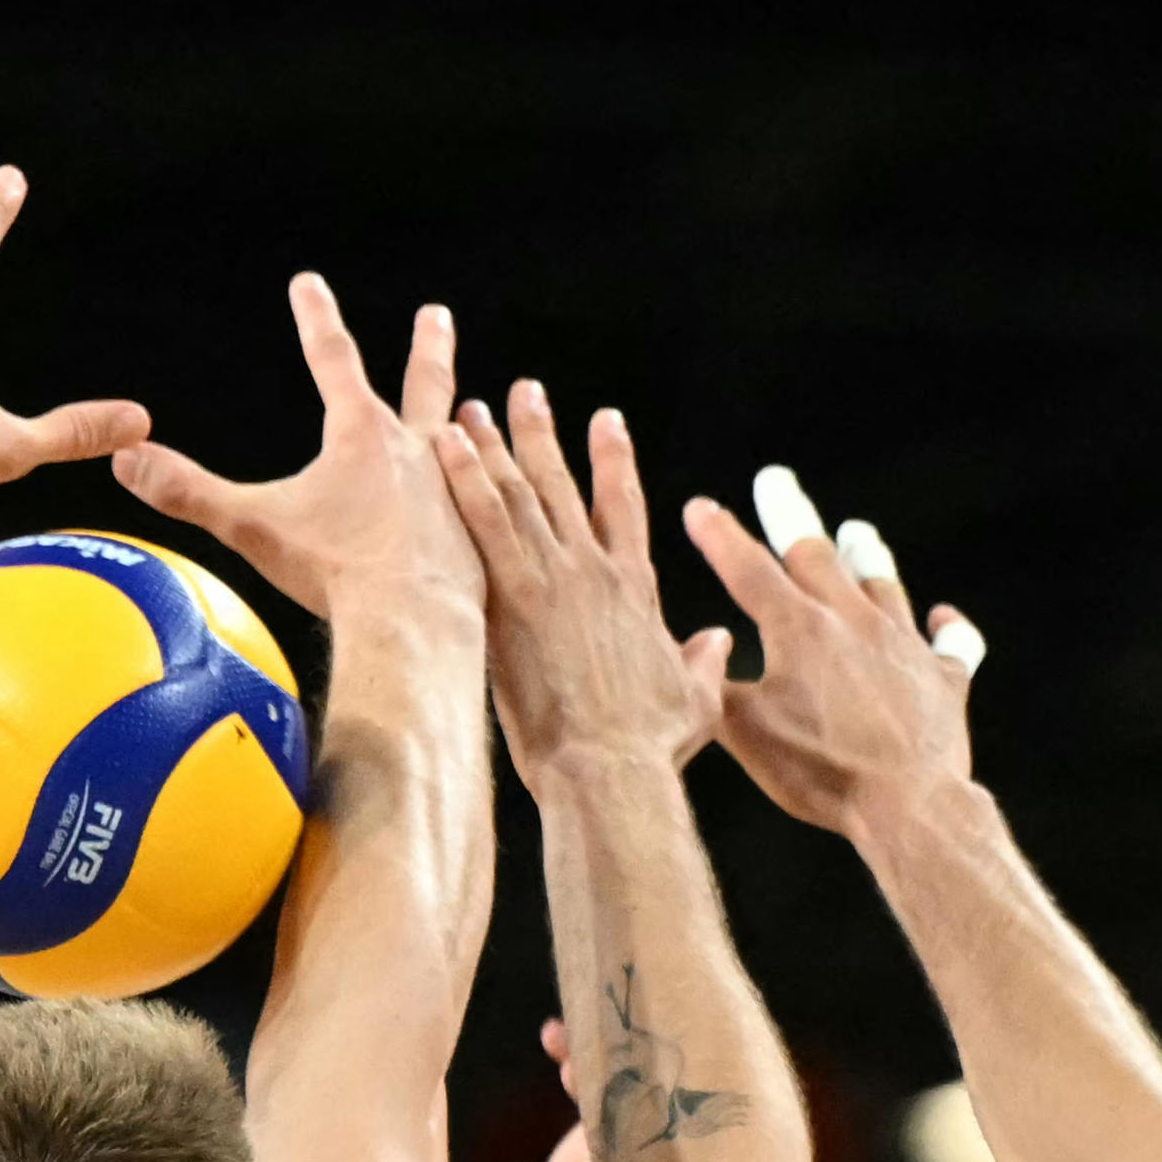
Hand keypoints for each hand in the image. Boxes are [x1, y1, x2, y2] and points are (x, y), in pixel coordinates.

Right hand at [113, 280, 480, 624]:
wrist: (415, 620)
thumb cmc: (336, 571)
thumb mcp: (253, 525)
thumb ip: (188, 492)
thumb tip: (127, 458)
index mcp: (362, 434)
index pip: (331, 358)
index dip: (315, 317)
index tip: (309, 283)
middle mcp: (418, 449)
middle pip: (422, 382)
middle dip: (426, 346)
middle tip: (436, 316)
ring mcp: (456, 487)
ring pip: (466, 437)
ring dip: (466, 417)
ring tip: (476, 406)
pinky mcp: (479, 531)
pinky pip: (486, 495)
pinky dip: (486, 483)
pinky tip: (490, 489)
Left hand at [439, 382, 728, 776]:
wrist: (611, 768)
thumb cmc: (649, 746)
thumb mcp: (695, 699)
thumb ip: (703, 662)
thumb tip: (719, 641)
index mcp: (636, 589)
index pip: (624, 508)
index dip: (613, 463)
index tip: (605, 421)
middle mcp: (596, 570)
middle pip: (564, 487)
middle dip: (543, 435)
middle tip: (526, 392)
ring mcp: (555, 578)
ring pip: (520, 493)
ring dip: (495, 446)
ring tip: (476, 406)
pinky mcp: (514, 596)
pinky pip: (483, 523)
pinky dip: (463, 478)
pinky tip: (443, 442)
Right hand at [686, 473, 987, 838]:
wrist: (908, 803)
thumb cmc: (820, 771)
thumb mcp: (745, 733)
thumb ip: (717, 686)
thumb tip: (701, 653)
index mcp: (797, 630)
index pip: (747, 569)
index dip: (720, 536)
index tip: (701, 508)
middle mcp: (853, 622)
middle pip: (815, 554)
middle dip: (789, 514)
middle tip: (776, 481)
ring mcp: (904, 646)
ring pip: (883, 585)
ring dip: (866, 555)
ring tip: (857, 531)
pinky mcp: (944, 679)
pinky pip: (951, 645)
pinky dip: (946, 629)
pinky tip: (942, 618)